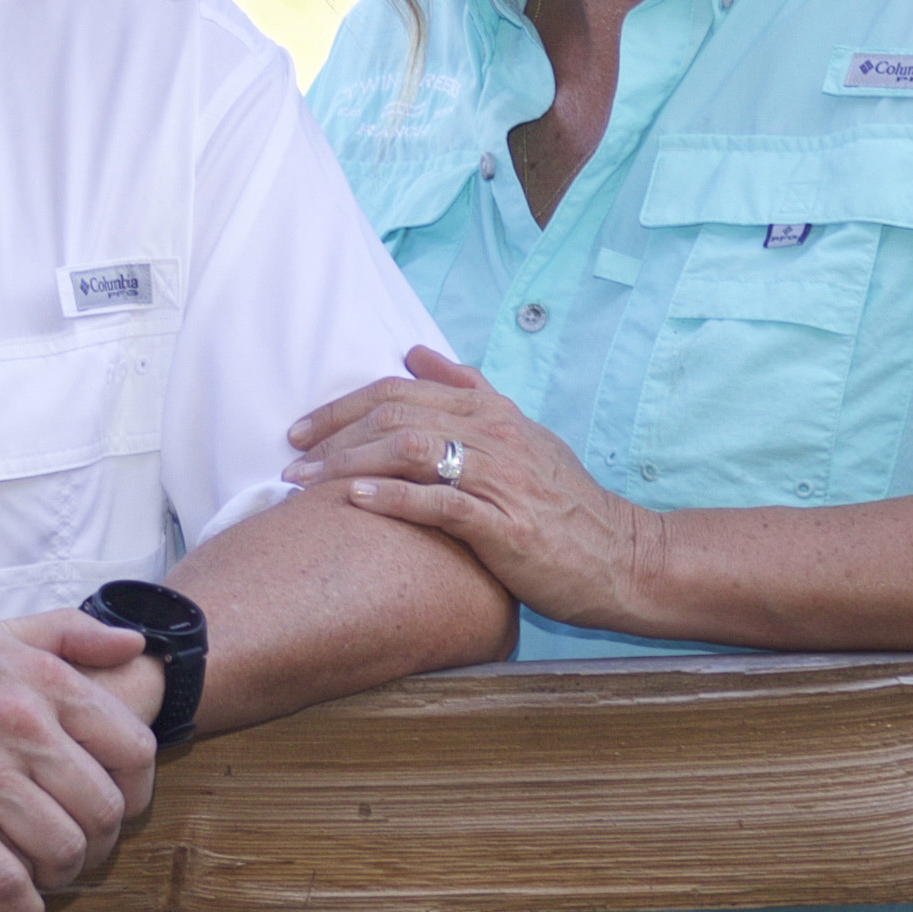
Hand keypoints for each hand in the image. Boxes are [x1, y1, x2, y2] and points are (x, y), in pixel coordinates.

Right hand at [0, 610, 157, 911]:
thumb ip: (66, 633)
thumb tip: (133, 643)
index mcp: (40, 680)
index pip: (133, 748)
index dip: (138, 789)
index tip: (119, 806)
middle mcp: (20, 726)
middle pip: (106, 808)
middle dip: (103, 841)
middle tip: (79, 850)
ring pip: (64, 848)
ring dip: (62, 874)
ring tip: (43, 873)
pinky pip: (5, 881)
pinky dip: (20, 906)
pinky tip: (14, 905)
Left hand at [288, 349, 652, 630]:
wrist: (621, 558)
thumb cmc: (566, 506)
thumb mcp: (524, 435)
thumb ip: (469, 392)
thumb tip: (415, 353)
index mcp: (494, 412)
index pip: (403, 389)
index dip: (345, 404)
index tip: (305, 428)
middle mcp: (496, 436)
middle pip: (396, 414)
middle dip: (334, 432)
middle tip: (291, 456)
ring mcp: (501, 479)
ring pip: (409, 450)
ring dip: (348, 463)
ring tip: (305, 480)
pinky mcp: (504, 526)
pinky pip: (438, 503)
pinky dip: (392, 499)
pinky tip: (354, 502)